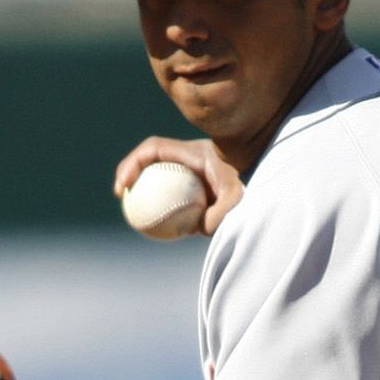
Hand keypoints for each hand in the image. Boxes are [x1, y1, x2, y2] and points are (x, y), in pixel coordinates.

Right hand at [113, 137, 242, 235]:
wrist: (258, 177)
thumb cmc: (248, 185)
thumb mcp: (238, 195)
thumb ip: (222, 210)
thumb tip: (201, 227)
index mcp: (189, 151)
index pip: (153, 149)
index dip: (133, 161)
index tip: (126, 183)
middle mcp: (184, 158)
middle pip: (146, 160)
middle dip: (127, 173)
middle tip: (121, 196)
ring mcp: (185, 172)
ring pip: (153, 179)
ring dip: (140, 192)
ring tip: (133, 216)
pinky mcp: (188, 187)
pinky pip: (166, 196)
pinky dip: (158, 209)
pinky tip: (155, 231)